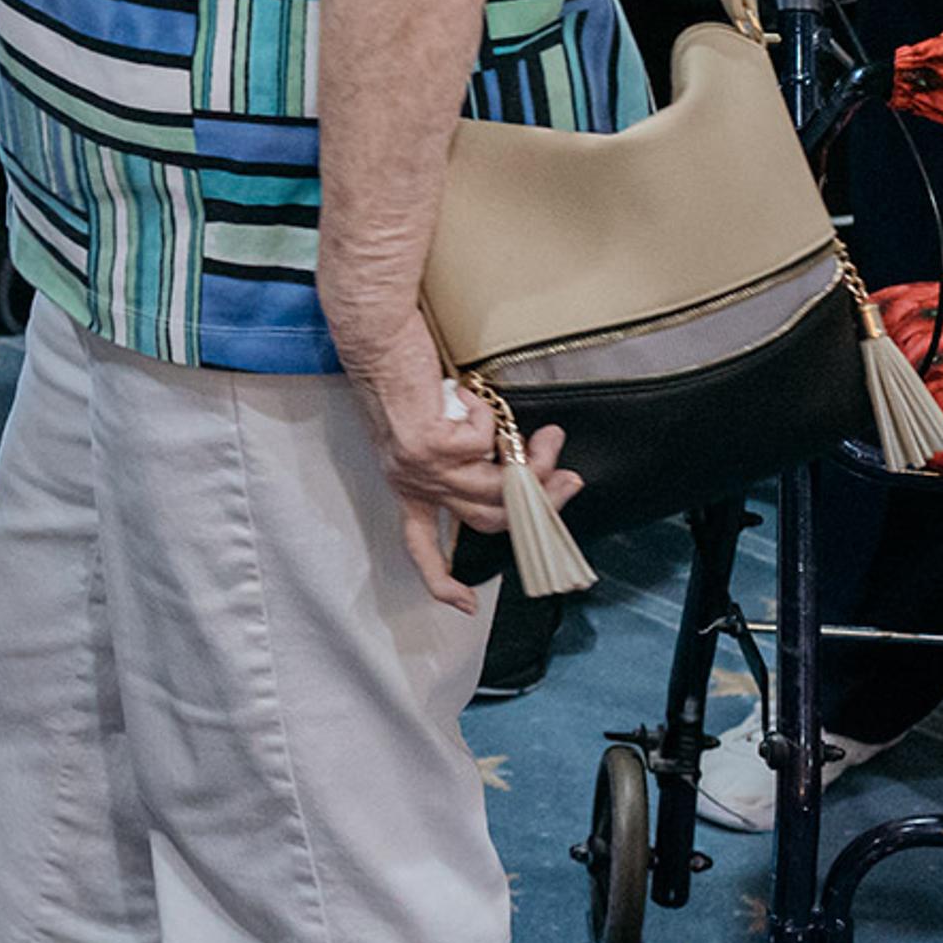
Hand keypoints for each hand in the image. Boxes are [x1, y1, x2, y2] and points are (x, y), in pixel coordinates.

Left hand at [342, 325, 573, 609]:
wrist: (374, 336)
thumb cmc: (400, 371)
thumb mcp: (427, 423)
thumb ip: (461, 453)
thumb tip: (523, 465)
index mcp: (405, 484)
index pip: (418, 546)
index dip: (441, 580)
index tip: (465, 606)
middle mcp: (411, 481)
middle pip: (488, 520)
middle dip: (540, 506)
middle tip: (568, 480)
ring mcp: (420, 466)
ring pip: (497, 488)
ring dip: (533, 464)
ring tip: (548, 437)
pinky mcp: (430, 444)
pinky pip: (487, 441)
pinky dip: (492, 416)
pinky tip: (478, 397)